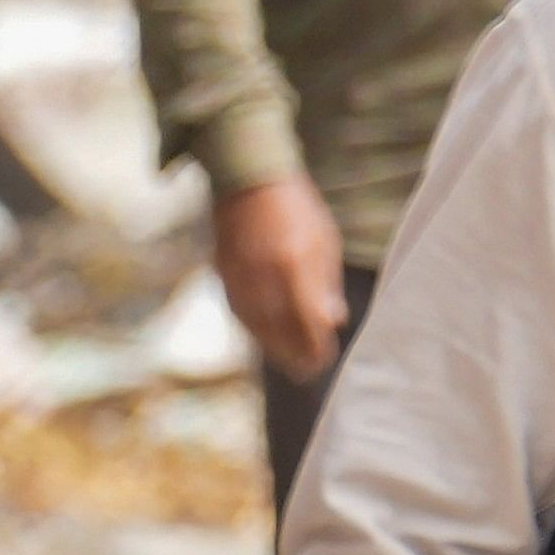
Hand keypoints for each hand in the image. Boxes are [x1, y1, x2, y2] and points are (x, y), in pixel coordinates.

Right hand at [211, 176, 348, 378]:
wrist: (250, 180)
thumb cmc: (297, 209)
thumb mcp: (324, 242)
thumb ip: (325, 284)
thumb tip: (333, 321)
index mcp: (293, 267)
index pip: (306, 320)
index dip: (315, 345)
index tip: (325, 360)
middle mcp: (262, 276)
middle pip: (277, 329)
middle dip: (294, 355)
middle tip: (308, 373)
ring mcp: (238, 275)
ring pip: (254, 324)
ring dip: (271, 347)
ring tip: (288, 363)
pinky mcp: (222, 272)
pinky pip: (238, 310)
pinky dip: (253, 328)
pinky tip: (264, 337)